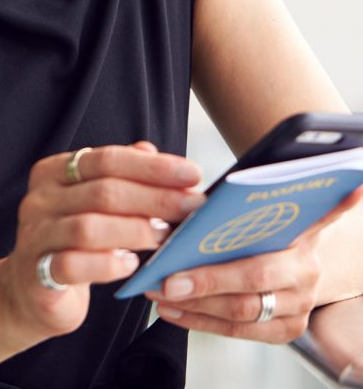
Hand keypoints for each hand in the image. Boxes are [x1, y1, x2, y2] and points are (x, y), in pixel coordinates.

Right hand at [0, 141, 205, 341]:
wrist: (30, 292)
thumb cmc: (73, 242)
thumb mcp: (94, 204)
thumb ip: (121, 177)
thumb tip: (154, 151)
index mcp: (54, 171)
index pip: (107, 159)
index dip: (152, 166)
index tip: (192, 173)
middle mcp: (40, 199)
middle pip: (103, 191)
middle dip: (155, 197)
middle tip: (193, 206)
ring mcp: (35, 236)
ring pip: (89, 227)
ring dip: (135, 230)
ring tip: (166, 237)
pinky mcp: (36, 275)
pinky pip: (73, 266)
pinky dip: (106, 265)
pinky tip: (130, 265)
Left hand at [145, 186, 362, 343]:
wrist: (284, 265)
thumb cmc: (255, 227)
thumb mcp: (257, 206)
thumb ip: (244, 190)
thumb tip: (200, 169)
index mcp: (305, 233)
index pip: (321, 215)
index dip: (337, 202)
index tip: (343, 187)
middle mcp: (308, 271)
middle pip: (257, 276)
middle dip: (209, 279)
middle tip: (169, 278)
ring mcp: (299, 306)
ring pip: (243, 310)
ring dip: (196, 303)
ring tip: (158, 292)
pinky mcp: (285, 331)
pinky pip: (238, 332)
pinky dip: (199, 321)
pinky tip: (171, 310)